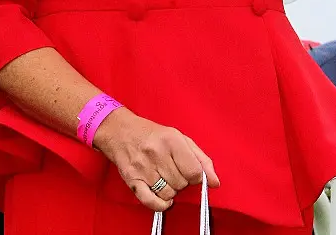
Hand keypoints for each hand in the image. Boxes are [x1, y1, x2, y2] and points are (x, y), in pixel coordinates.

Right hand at [93, 108, 219, 211]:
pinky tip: (163, 198)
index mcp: (171, 140)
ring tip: (165, 178)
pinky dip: (160, 204)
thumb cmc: (153, 134)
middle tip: (174, 171)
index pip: (194, 171)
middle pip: (181, 184)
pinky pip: (150, 202)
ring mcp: (143, 167)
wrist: (121, 131)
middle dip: (181, 181)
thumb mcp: (179, 138)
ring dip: (170, 191)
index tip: (190, 173)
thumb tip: (215, 182)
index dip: (195, 176)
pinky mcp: (132, 179)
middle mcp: (157, 153)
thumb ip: (200, 159)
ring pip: (168, 193)